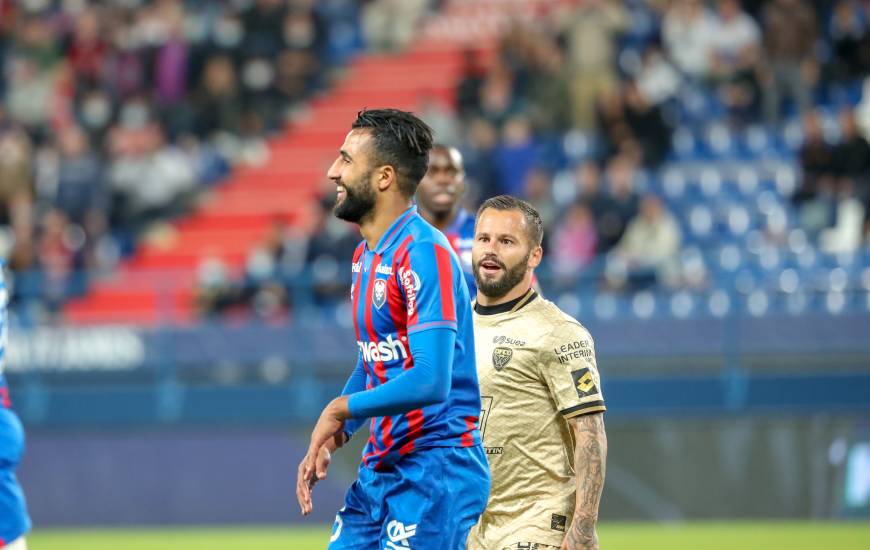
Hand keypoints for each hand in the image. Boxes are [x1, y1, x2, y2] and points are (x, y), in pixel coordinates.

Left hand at [296, 397, 349, 515]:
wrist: (333, 419)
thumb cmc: (329, 439)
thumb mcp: (326, 457)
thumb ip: (321, 467)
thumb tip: (319, 477)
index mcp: (309, 465)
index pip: (303, 486)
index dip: (304, 499)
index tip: (306, 511)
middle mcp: (307, 461)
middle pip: (301, 483)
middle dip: (303, 498)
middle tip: (306, 511)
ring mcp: (310, 453)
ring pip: (304, 474)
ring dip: (305, 488)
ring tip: (307, 500)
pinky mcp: (316, 444)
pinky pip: (311, 459)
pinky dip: (309, 469)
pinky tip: (308, 477)